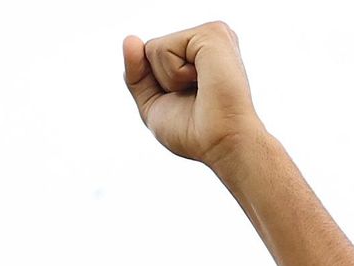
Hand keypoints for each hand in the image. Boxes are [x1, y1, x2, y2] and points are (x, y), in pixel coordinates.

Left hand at [124, 21, 267, 168]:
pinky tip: (202, 80)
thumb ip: (136, 73)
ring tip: (200, 89)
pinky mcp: (211, 33)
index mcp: (198, 54)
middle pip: (149, 50)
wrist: (223, 144)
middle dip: (160, 82)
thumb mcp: (154, 104)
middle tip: (193, 97)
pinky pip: (163, 48)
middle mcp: (206, 40)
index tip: (186, 102)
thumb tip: (130, 38)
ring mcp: (211, 33)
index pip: (151, 56)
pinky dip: (174, 74)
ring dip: (168, 80)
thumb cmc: (195, 133)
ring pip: (153, 48)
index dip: (156, 85)